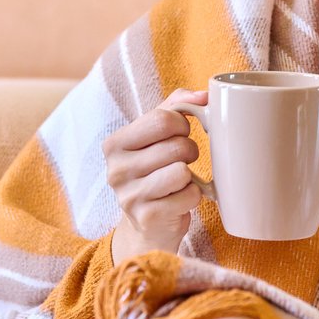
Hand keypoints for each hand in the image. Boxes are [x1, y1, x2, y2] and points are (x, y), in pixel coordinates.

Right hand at [103, 89, 207, 262]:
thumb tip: (203, 96)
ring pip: (182, 171)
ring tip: (180, 179)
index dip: (182, 125)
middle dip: (190, 151)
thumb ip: (177, 105)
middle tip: (183, 160)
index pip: (162, 119)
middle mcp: (115, 170)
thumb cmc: (156, 169)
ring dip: (190, 175)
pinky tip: (179, 199)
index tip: (180, 134)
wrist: (148, 223)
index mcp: (114, 144)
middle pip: (176, 146)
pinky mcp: (147, 217)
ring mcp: (129, 196)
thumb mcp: (157, 134)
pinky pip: (189, 195)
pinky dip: (193, 196)